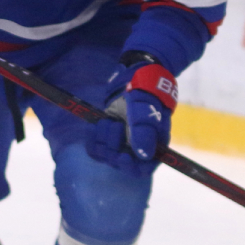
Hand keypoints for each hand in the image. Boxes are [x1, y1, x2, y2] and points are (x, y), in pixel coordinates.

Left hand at [85, 59, 175, 176]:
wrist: (135, 74)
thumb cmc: (147, 91)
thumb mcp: (146, 108)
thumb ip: (144, 130)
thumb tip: (143, 155)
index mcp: (153, 145)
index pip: (142, 169)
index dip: (131, 168)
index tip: (122, 157)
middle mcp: (137, 147)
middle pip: (120, 163)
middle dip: (113, 146)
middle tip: (115, 125)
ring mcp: (122, 141)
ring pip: (106, 155)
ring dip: (102, 140)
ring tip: (107, 121)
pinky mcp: (108, 135)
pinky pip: (95, 148)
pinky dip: (92, 139)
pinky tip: (94, 126)